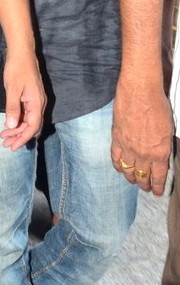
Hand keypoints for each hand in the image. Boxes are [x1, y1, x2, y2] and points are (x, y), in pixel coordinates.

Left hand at [0, 49, 45, 150]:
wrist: (22, 52)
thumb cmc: (17, 69)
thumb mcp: (12, 89)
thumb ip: (12, 108)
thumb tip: (11, 126)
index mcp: (37, 103)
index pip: (32, 126)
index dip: (23, 138)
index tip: (13, 146)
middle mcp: (39, 103)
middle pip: (32, 126)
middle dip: (19, 136)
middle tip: (5, 144)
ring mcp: (36, 100)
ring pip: (29, 120)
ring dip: (18, 129)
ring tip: (4, 136)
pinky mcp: (32, 96)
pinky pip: (27, 113)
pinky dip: (18, 120)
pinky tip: (9, 123)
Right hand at [111, 73, 173, 194]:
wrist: (140, 92)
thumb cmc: (157, 105)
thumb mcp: (168, 129)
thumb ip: (163, 147)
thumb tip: (160, 156)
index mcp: (160, 152)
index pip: (158, 177)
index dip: (156, 187)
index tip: (156, 192)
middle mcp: (144, 154)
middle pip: (142, 176)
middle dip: (144, 184)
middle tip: (145, 187)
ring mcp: (128, 148)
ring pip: (128, 171)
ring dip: (131, 178)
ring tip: (133, 180)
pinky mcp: (116, 139)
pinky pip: (115, 159)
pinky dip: (118, 166)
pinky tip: (120, 169)